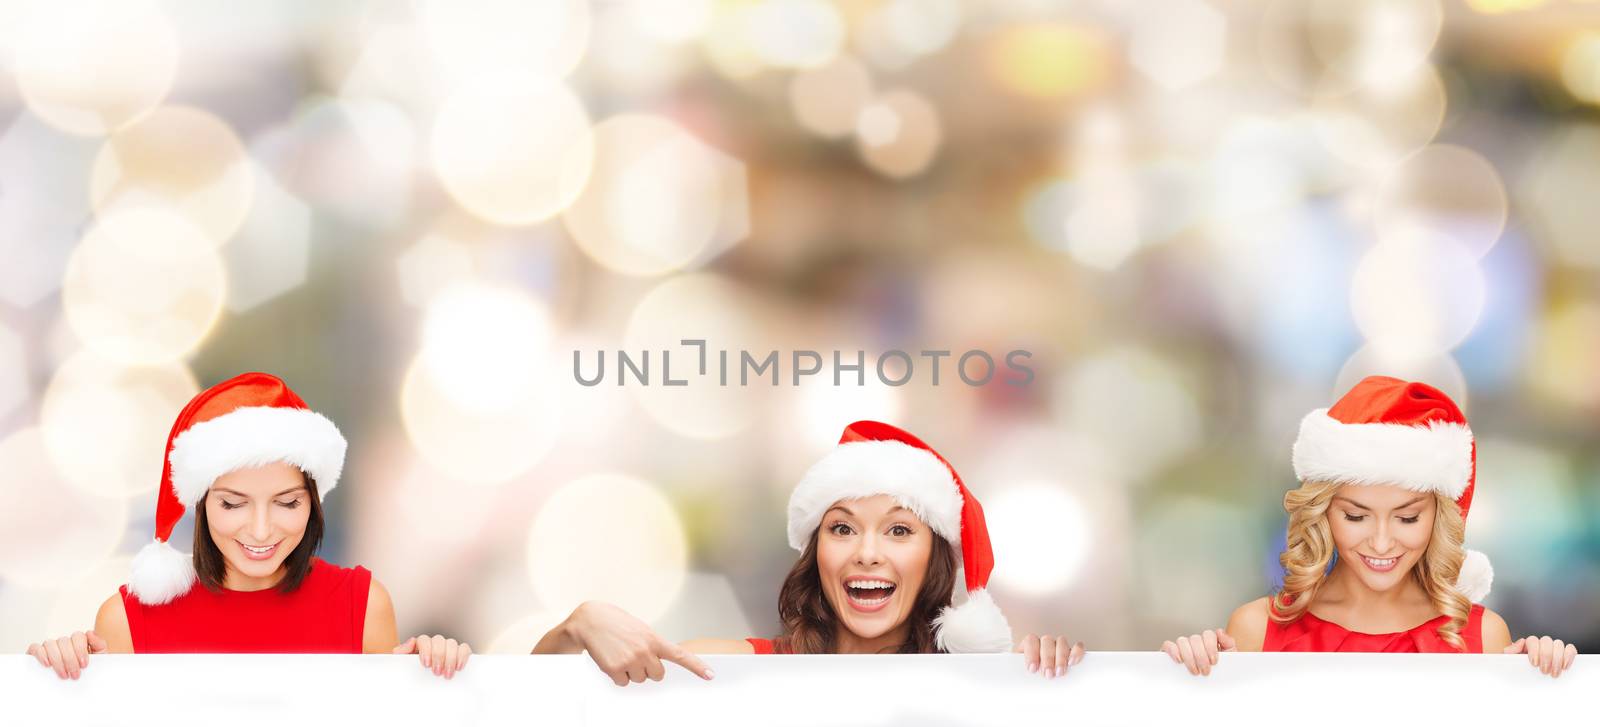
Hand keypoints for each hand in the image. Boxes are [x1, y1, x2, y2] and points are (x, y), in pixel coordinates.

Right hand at [26, 631, 107, 679]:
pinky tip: (47, 664)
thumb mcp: (99, 659)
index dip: (80, 649)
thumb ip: (99, 644)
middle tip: (75, 675)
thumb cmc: (88, 672)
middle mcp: (64, 642)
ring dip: (57, 660)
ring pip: (50, 644)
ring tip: (63, 675)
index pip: (77, 636)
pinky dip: (41, 655)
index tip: (84, 665)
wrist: (79, 688)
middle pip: (64, 642)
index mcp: (78, 641)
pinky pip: (35, 648)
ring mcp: (50, 647)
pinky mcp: (36, 653)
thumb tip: (90, 633)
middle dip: (70, 660)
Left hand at [394, 634, 470, 679]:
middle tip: (437, 672)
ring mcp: (447, 649)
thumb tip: (411, 641)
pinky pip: (464, 648)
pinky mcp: (459, 655)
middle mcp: (434, 645)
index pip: (424, 639)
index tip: (426, 664)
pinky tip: (459, 667)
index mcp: (420, 646)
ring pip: (452, 643)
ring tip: (447, 674)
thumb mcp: (402, 667)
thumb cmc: (411, 678)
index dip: (426, 650)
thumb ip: (401, 652)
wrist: (418, 694)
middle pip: (439, 640)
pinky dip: (463, 656)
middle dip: (439, 656)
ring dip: (451, 658)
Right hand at [568, 601, 712, 686]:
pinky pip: (623, 683)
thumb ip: (652, 646)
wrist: (590, 620)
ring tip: (620, 653)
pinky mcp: (614, 670)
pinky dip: (617, 675)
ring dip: (630, 671)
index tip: (710, 675)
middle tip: (634, 653)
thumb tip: (655, 667)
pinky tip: (611, 659)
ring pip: (639, 680)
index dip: (696, 667)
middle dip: (647, 668)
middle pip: (657, 675)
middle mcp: (645, 651)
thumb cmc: (616, 623)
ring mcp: (630, 661)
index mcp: (654, 639)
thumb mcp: (640, 629)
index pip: (680, 655)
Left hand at [1014, 634, 1083, 678]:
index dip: (1031, 653)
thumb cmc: (1029, 679)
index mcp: (1029, 646)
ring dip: (1061, 657)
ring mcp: (1059, 646)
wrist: (1041, 684)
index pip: (1030, 640)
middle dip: (1047, 658)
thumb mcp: (1023, 676)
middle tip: (1048, 674)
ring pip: (1061, 642)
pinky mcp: (1072, 653)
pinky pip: (1077, 646)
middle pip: (1047, 641)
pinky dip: (1076, 652)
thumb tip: (1020, 679)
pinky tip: (1072, 662)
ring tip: (1059, 672)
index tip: (1032, 669)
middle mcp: (1044, 643)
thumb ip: (1022, 675)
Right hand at [1162, 629, 1233, 676]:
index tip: (1214, 662)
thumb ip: (1229, 643)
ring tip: (1195, 671)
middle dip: (1201, 657)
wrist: (1215, 688)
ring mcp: (1183, 647)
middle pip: (1195, 639)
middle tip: (1205, 671)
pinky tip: (1179, 661)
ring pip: (1182, 641)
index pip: (1208, 634)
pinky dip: (1173, 651)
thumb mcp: (1230, 658)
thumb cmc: (1221, 672)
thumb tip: (1219, 632)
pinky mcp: (1171, 653)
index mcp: (1209, 641)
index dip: (1210, 647)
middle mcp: (1195, 642)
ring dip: (1189, 657)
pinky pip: (1168, 645)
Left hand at [1504, 636, 1576, 677]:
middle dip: (1547, 656)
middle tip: (1544, 671)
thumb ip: (1510, 651)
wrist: (1525, 680)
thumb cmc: (1519, 670)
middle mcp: (1542, 645)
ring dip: (1558, 658)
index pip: (1533, 640)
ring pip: (1559, 644)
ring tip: (1554, 673)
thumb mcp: (1510, 662)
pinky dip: (1569, 656)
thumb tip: (1521, 642)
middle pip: (1547, 641)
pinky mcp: (1565, 655)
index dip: (1535, 650)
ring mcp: (1554, 649)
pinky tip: (1565, 667)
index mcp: (1528, 645)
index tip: (1534, 664)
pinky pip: (1570, 649)